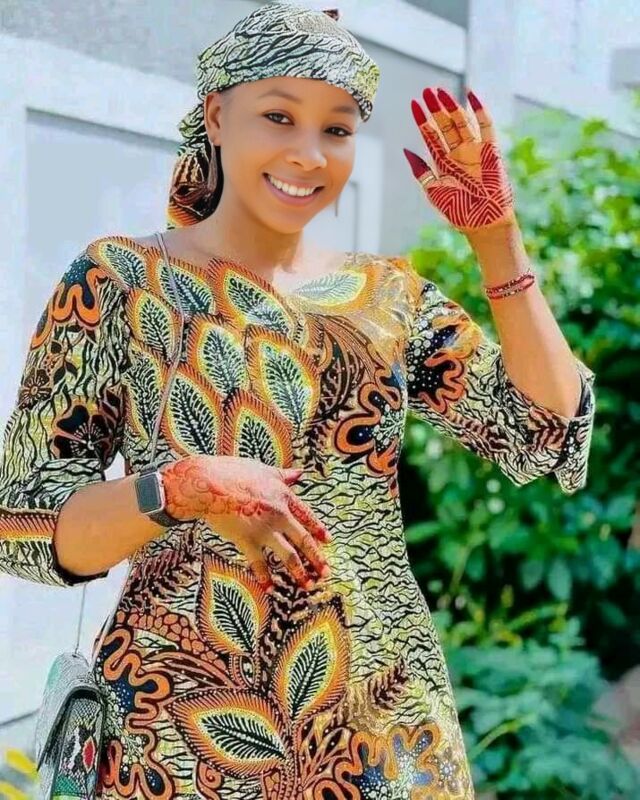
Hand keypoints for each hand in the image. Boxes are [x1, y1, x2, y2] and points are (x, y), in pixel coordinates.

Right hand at [160, 455, 331, 592]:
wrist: (207, 483)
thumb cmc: (233, 472)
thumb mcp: (264, 470)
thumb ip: (284, 475)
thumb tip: (300, 473)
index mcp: (283, 496)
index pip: (306, 516)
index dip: (318, 529)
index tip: (328, 541)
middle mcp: (278, 514)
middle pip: (303, 539)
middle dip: (317, 558)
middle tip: (326, 573)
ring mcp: (264, 529)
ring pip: (288, 554)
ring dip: (300, 572)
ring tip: (308, 585)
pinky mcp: (246, 539)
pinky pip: (259, 562)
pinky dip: (265, 577)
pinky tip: (270, 589)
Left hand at [403, 87, 515, 235]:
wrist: (482, 222)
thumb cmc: (458, 211)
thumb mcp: (434, 191)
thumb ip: (421, 171)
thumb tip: (406, 150)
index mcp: (443, 163)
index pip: (431, 136)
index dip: (423, 120)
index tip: (414, 103)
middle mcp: (458, 154)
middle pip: (445, 125)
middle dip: (436, 108)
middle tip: (427, 91)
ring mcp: (474, 151)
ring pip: (461, 122)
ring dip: (451, 106)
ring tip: (440, 92)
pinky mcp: (491, 151)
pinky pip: (486, 127)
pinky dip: (479, 111)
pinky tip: (470, 96)